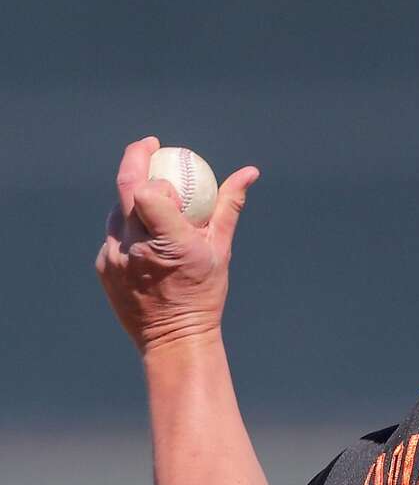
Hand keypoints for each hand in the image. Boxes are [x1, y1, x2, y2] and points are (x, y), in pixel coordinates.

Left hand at [95, 136, 258, 353]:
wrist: (174, 337)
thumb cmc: (204, 292)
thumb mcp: (220, 249)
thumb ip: (228, 206)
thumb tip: (249, 172)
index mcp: (168, 244)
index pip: (149, 193)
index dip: (158, 181)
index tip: (170, 176)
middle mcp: (135, 249)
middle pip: (125, 190)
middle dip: (135, 159)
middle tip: (148, 146)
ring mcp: (113, 258)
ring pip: (117, 212)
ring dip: (133, 202)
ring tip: (153, 206)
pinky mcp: (103, 267)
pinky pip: (113, 235)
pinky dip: (128, 230)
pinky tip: (145, 241)